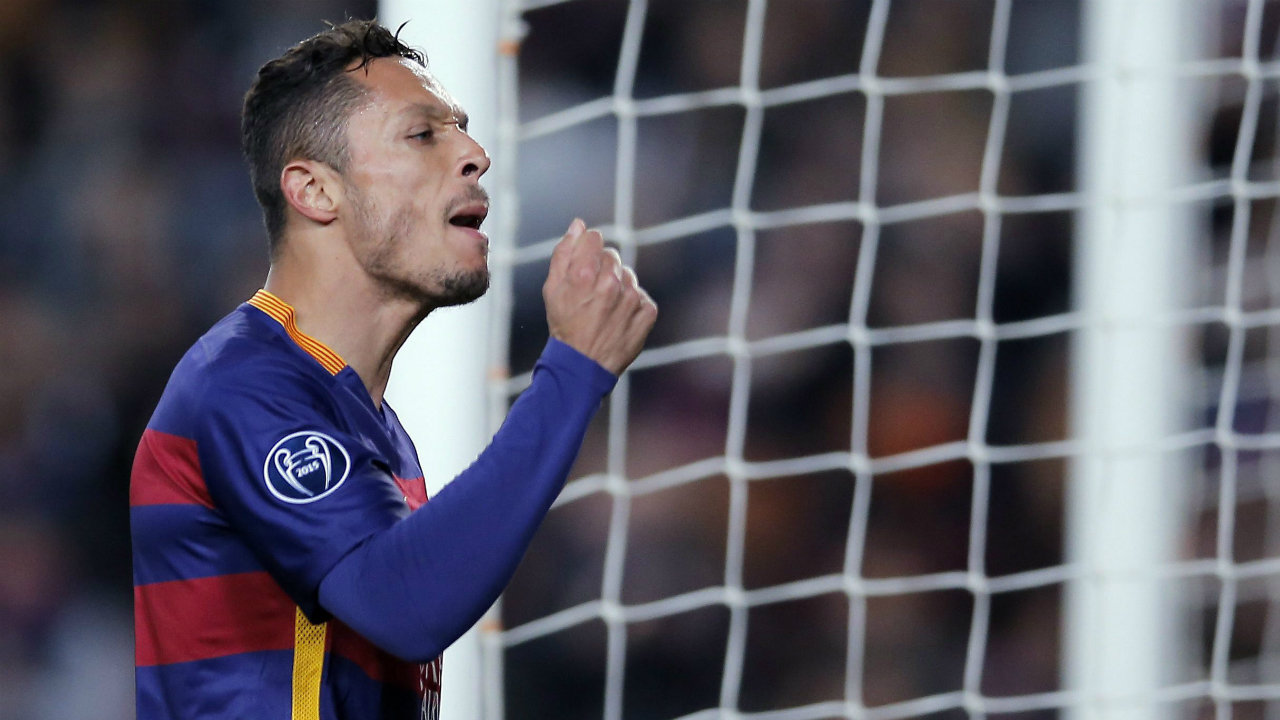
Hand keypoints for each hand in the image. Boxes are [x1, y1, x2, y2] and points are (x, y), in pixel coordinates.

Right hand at [543, 219, 657, 374]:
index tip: (584, 265)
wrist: (582, 365)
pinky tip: (618, 318)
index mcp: (583, 275)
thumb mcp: (552, 289)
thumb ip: (564, 253)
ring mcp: (631, 299)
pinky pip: (642, 296)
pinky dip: (633, 305)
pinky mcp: (647, 313)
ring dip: (618, 287)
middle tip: (592, 293)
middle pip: (612, 256)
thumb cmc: (564, 325)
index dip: (587, 249)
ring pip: (628, 275)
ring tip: (605, 309)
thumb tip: (578, 225)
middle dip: (602, 269)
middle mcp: (609, 284)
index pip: (594, 238)